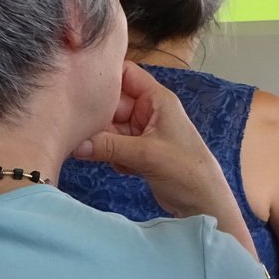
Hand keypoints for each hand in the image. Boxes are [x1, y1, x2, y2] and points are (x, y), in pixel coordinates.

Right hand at [73, 62, 254, 252]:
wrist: (203, 204)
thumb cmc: (185, 170)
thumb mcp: (145, 154)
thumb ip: (108, 146)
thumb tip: (75, 145)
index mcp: (156, 99)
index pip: (126, 73)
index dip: (104, 76)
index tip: (80, 86)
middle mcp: (148, 111)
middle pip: (112, 103)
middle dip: (98, 118)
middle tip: (80, 132)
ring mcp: (143, 132)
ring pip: (110, 127)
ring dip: (104, 141)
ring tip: (101, 154)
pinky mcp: (138, 151)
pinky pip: (114, 145)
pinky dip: (113, 155)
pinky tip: (124, 168)